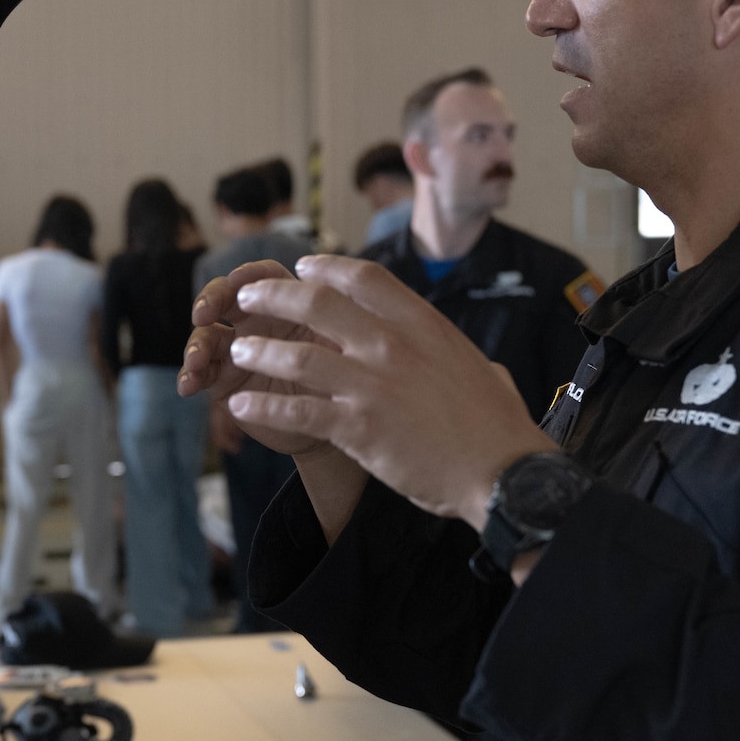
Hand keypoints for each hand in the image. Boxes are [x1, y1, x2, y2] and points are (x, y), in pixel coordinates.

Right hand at [179, 260, 339, 459]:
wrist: (332, 424)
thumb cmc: (344, 382)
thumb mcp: (344, 353)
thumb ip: (335, 327)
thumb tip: (336, 306)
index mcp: (288, 304)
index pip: (264, 277)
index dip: (248, 275)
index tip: (236, 282)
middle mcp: (258, 321)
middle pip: (224, 297)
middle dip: (209, 300)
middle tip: (203, 315)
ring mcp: (237, 350)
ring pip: (206, 335)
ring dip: (196, 344)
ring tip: (196, 362)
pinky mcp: (223, 379)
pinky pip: (200, 372)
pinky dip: (190, 376)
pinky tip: (187, 386)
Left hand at [219, 255, 555, 526]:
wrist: (503, 473)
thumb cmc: (498, 426)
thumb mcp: (482, 369)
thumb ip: (458, 357)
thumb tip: (470, 360)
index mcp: (423, 326)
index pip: (364, 278)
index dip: (326, 268)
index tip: (303, 267)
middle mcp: (393, 346)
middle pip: (318, 304)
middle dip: (274, 295)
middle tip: (248, 298)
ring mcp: (372, 386)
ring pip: (297, 355)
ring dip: (259, 350)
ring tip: (237, 351)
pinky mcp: (358, 428)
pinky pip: (297, 410)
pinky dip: (264, 406)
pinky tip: (242, 405)